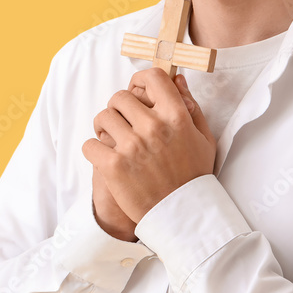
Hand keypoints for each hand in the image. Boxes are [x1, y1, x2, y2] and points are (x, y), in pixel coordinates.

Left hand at [82, 68, 215, 222]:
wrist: (182, 215)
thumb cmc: (194, 175)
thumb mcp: (203, 137)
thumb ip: (191, 105)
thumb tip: (177, 79)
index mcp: (176, 116)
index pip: (152, 77)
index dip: (141, 79)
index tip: (137, 89)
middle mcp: (154, 126)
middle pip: (120, 97)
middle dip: (119, 107)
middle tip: (122, 121)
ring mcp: (132, 146)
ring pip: (102, 117)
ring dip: (105, 127)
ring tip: (112, 139)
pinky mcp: (114, 166)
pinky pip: (90, 144)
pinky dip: (94, 151)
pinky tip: (105, 158)